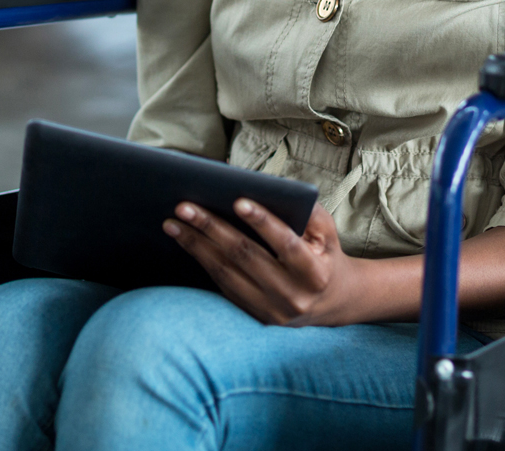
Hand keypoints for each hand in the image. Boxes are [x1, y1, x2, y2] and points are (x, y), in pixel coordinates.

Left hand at [165, 199, 376, 325]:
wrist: (331, 302)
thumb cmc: (325, 254)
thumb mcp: (327, 232)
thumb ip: (307, 211)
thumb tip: (271, 189)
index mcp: (315, 273)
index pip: (286, 243)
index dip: (263, 222)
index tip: (238, 200)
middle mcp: (292, 295)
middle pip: (246, 257)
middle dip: (212, 228)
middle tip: (184, 206)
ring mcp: (270, 310)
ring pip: (226, 273)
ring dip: (196, 245)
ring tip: (173, 223)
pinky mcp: (254, 316)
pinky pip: (223, 285)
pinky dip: (203, 261)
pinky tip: (186, 242)